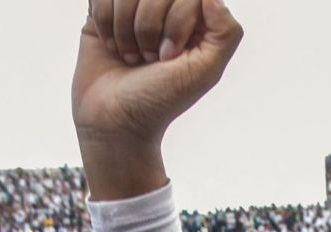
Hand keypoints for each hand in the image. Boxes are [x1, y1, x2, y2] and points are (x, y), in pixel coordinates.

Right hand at [74, 0, 242, 197]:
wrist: (115, 122)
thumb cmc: (159, 101)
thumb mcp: (204, 73)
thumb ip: (226, 33)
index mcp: (194, 21)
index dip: (176, 22)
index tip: (169, 58)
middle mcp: (165, 10)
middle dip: (148, 27)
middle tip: (149, 59)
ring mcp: (134, 8)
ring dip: (126, 29)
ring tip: (131, 56)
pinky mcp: (105, 9)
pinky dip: (105, 23)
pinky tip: (113, 47)